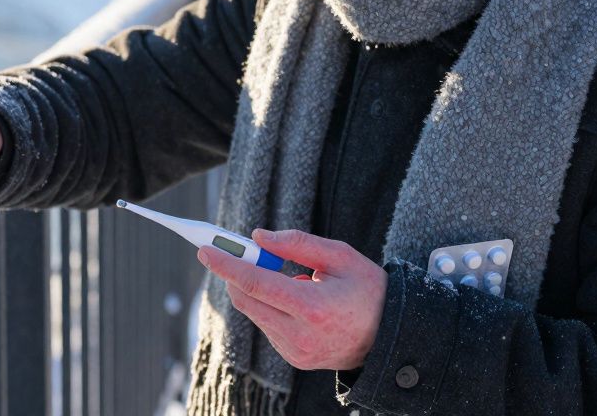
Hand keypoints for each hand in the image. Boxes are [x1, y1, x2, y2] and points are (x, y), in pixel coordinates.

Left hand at [197, 228, 387, 371]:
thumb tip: (258, 237)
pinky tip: (299, 301)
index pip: (256, 283)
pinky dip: (271, 306)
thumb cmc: (369, 290)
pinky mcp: (294, 358)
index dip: (227, 264)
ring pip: (255, 312)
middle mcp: (299, 335)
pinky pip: (268, 325)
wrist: (391, 336)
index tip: (205, 250)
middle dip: (237, 273)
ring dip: (258, 290)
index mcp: (313, 308)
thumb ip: (297, 244)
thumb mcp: (341, 257)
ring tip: (294, 281)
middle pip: (246, 300)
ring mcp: (295, 351)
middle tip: (243, 251)